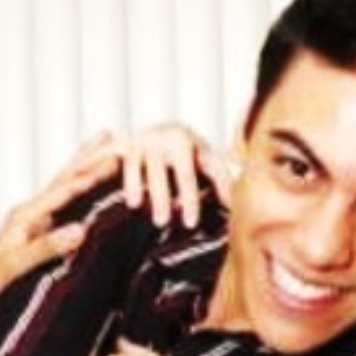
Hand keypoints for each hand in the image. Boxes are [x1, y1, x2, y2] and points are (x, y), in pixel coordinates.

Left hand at [0, 131, 119, 312]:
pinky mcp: (39, 232)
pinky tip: (90, 185)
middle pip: (64, 179)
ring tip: (101, 146)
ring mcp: (34, 221)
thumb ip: (47, 247)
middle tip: (109, 136)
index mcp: (25, 216)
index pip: (63, 190)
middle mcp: (30, 213)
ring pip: (65, 188)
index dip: (88, 175)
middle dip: (87, 157)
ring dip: (84, 167)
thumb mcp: (18, 266)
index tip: (111, 160)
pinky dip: (80, 190)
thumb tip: (80, 230)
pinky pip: (65, 206)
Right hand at [118, 123, 232, 227]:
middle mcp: (160, 138)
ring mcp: (141, 141)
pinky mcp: (125, 146)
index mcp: (184, 140)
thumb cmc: (193, 154)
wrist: (168, 131)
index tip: (190, 223)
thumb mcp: (209, 162)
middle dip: (160, 198)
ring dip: (138, 188)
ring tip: (138, 208)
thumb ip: (221, 181)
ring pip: (138, 168)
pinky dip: (124, 181)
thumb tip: (232, 207)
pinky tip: (129, 200)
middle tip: (162, 223)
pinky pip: (122, 165)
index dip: (189, 200)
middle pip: (160, 173)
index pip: (187, 176)